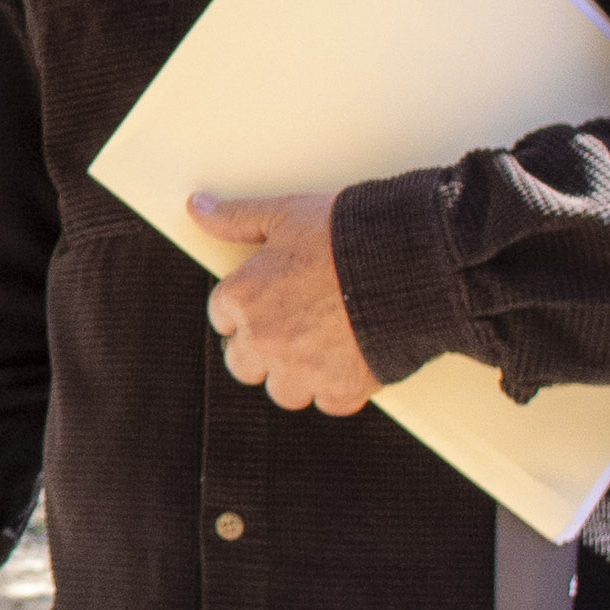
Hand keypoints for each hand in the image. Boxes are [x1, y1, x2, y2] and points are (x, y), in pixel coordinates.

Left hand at [188, 187, 380, 414]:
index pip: (221, 317)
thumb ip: (236, 218)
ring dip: (295, 373)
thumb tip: (199, 207)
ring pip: (281, 390)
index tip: (267, 299)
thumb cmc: (349, 235)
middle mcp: (264, 340)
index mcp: (243, 298)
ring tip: (320, 345)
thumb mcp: (285, 215)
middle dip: (262, 347)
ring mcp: (301, 370)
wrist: (409, 262)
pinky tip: (349, 359)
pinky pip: (327, 402)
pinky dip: (336, 387)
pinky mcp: (339, 389)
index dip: (246, 306)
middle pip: (243, 362)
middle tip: (293, 323)